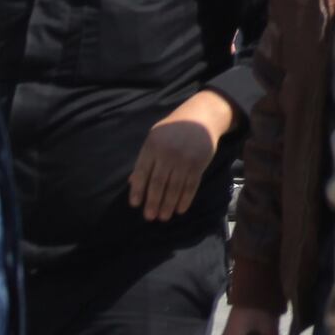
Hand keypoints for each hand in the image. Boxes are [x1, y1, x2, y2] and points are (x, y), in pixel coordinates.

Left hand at [126, 94, 228, 219]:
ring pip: (174, 187)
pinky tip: (180, 209)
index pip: (142, 172)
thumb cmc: (173, 130)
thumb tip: (133, 182)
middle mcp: (167, 154)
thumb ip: (144, 160)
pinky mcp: (198, 165)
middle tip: (149, 217)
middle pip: (158, 183)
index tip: (135, 205)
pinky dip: (185, 199)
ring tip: (163, 217)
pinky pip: (191, 186)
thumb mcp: (154, 138)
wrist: (201, 118)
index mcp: (152, 146)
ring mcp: (184, 160)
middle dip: (153, 202)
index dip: (138, 190)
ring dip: (168, 205)